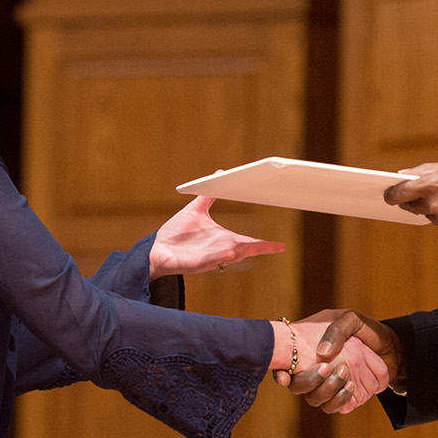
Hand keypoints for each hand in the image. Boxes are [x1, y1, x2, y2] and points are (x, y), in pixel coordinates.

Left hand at [149, 196, 285, 279]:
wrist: (156, 248)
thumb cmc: (177, 233)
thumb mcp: (196, 211)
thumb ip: (208, 195)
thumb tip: (220, 173)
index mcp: (222, 239)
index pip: (248, 242)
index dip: (264, 244)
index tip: (281, 246)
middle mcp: (219, 250)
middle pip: (244, 250)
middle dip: (259, 248)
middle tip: (278, 247)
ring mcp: (208, 258)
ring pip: (229, 256)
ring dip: (241, 252)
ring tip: (254, 247)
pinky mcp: (195, 263)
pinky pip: (210, 261)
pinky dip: (220, 257)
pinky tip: (230, 252)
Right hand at [274, 309, 403, 412]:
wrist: (390, 346)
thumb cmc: (365, 330)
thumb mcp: (351, 319)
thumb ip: (337, 330)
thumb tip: (323, 353)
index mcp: (308, 350)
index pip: (283, 364)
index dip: (279, 373)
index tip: (284, 376)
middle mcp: (313, 370)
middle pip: (298, 387)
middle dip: (310, 381)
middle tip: (327, 368)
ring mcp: (327, 385)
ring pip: (315, 399)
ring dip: (328, 391)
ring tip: (346, 377)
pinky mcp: (342, 396)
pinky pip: (334, 406)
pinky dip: (341, 401)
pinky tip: (352, 388)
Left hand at [383, 158, 437, 237]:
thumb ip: (426, 171)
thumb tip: (404, 175)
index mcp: (432, 184)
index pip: (400, 193)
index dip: (392, 195)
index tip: (388, 196)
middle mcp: (436, 204)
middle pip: (413, 207)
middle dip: (413, 202)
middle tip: (419, 196)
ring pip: (433, 216)